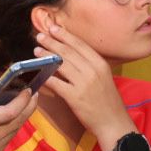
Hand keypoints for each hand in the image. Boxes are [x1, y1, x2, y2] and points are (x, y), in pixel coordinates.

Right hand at [0, 79, 37, 150]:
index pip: (10, 111)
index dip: (23, 100)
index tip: (28, 89)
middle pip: (17, 122)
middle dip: (29, 107)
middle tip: (34, 95)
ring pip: (13, 133)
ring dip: (21, 118)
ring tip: (24, 106)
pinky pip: (5, 142)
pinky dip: (10, 129)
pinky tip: (9, 121)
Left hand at [34, 24, 132, 145]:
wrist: (114, 122)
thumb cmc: (107, 100)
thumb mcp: (103, 78)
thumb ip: (89, 66)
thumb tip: (70, 55)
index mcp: (101, 64)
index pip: (80, 45)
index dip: (65, 35)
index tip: (53, 28)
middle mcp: (93, 71)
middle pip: (69, 52)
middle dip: (52, 42)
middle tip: (40, 35)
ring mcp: (84, 83)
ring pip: (61, 65)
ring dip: (46, 56)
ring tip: (36, 50)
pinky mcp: (75, 97)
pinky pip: (56, 83)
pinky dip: (46, 77)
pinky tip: (37, 73)